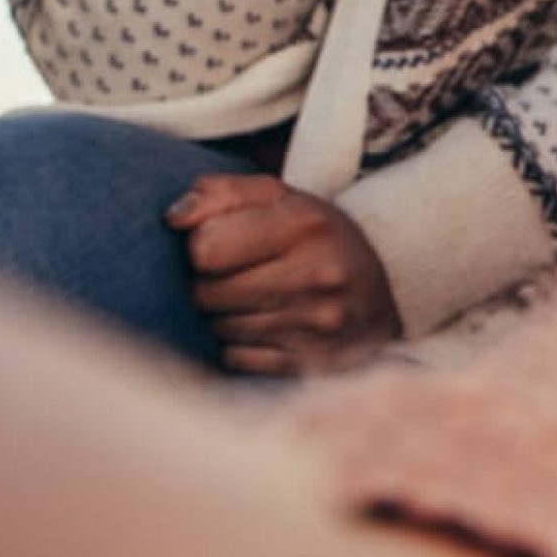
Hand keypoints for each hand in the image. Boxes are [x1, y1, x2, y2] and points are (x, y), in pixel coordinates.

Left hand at [166, 171, 403, 377]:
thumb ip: (220, 193)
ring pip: (218, 328)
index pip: (205, 247)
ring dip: (222, 316)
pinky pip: (236, 359)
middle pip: (205, 292)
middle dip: (208, 285)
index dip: (202, 246)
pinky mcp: (311, 362)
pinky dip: (239, 346)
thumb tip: (173, 218)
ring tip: (253, 300)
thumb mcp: (279, 198)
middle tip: (236, 276)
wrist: (383, 294)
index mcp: (304, 223)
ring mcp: (316, 323)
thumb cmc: (316, 238)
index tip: (224, 244)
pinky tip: (264, 329)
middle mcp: (316, 273)